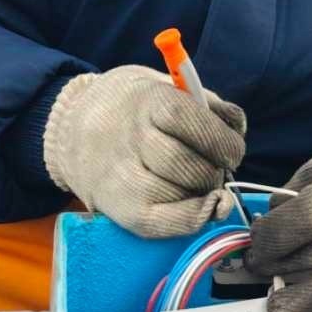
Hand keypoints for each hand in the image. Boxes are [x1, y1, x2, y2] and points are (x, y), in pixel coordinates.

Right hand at [42, 65, 246, 236]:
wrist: (75, 127)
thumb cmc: (137, 108)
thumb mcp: (169, 88)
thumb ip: (208, 106)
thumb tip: (237, 132)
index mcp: (146, 100)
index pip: (185, 119)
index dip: (219, 139)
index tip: (232, 150)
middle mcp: (129, 138)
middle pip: (184, 164)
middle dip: (212, 172)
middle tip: (213, 169)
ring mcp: (119, 175)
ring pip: (176, 196)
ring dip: (201, 195)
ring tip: (198, 184)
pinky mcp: (115, 206)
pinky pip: (158, 224)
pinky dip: (188, 220)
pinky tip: (201, 209)